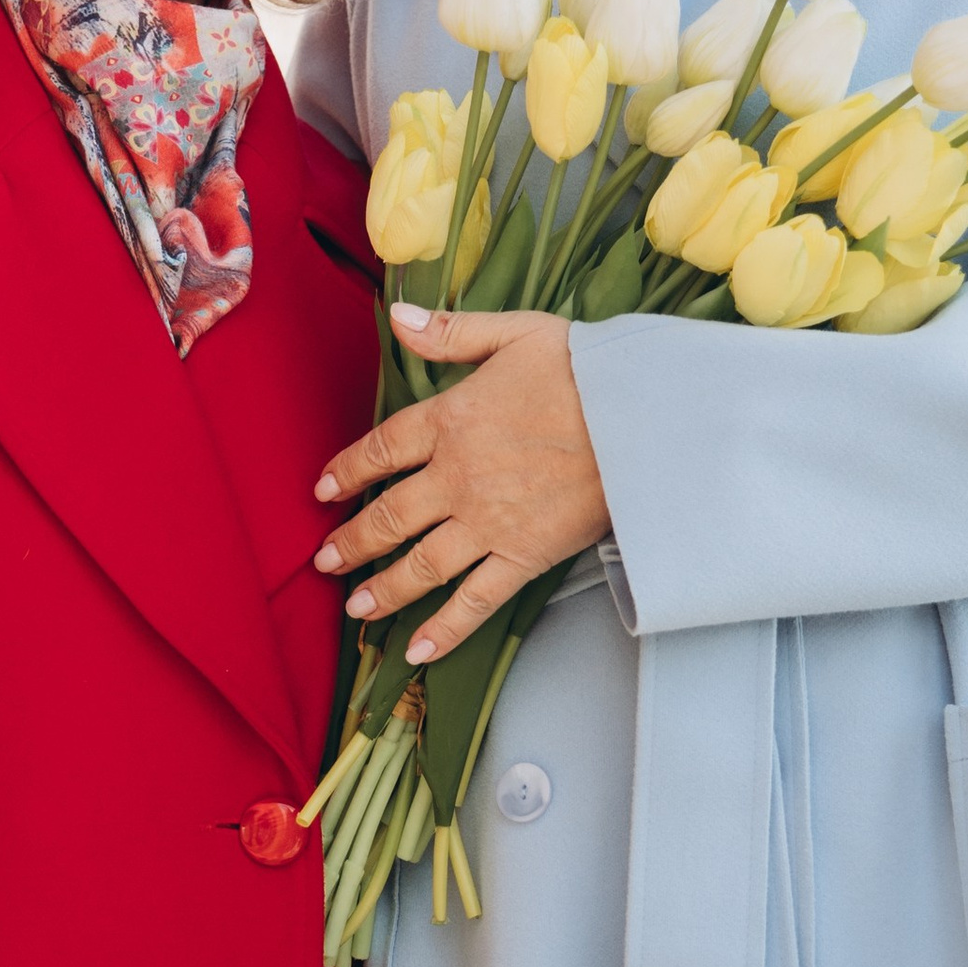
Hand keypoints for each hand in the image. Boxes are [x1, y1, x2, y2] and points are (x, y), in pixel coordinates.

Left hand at [313, 305, 608, 662]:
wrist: (641, 418)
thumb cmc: (587, 369)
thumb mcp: (515, 332)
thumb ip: (451, 331)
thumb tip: (399, 315)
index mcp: (450, 420)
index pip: (381, 450)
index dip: (348, 471)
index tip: (325, 489)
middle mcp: (457, 478)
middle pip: (389, 516)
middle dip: (352, 540)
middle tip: (326, 559)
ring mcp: (488, 523)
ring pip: (420, 564)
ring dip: (383, 588)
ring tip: (356, 607)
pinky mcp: (524, 556)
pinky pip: (475, 601)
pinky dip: (445, 629)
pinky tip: (418, 650)